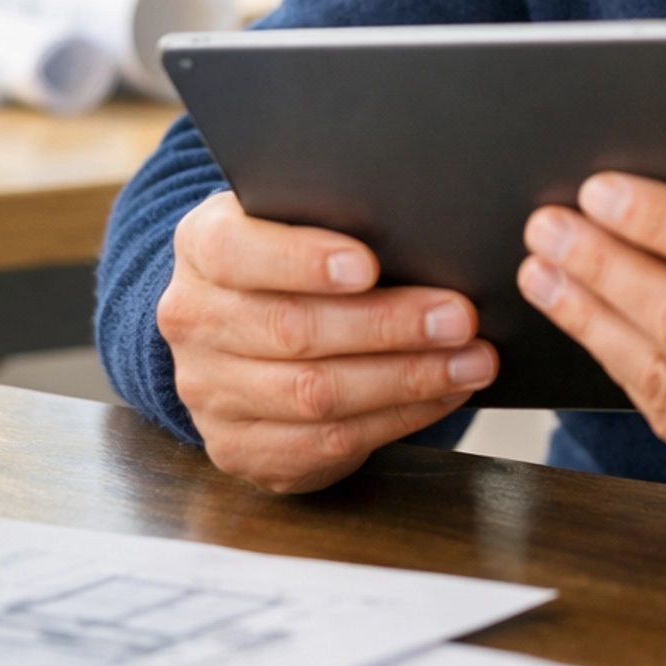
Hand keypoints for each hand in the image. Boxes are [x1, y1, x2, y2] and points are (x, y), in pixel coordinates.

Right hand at [158, 191, 496, 494]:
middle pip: (292, 330)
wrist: (237, 325)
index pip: (236, 252)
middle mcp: (193, 321)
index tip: (370, 265)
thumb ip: (331, 217)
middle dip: (388, 326)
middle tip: (460, 317)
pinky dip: (398, 418)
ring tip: (471, 359)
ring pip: (314, 394)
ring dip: (407, 378)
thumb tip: (421, 229)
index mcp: (200, 247)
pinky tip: (443, 393)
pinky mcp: (240, 448)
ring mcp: (209, 393)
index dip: (301, 260)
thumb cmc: (288, 258)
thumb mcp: (290, 221)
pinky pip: (328, 442)